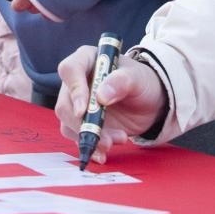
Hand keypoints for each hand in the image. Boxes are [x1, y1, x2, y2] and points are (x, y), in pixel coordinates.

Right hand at [55, 46, 167, 163]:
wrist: (149, 102)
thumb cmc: (142, 82)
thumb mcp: (138, 78)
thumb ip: (122, 82)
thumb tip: (102, 96)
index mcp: (87, 60)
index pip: (70, 70)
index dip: (74, 90)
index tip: (83, 110)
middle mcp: (77, 81)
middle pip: (65, 103)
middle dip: (82, 124)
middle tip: (104, 137)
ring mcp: (77, 104)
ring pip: (69, 123)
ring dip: (89, 137)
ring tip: (116, 140)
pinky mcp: (82, 123)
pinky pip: (77, 137)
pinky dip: (90, 147)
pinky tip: (103, 153)